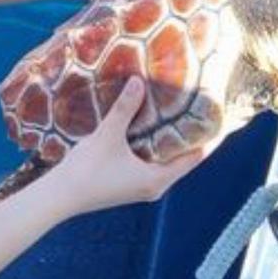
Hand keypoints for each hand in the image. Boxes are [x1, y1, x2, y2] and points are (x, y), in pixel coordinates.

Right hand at [46, 77, 201, 215]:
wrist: (59, 197)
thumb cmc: (86, 170)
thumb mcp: (108, 135)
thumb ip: (125, 108)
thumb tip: (139, 81)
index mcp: (158, 179)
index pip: (196, 157)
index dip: (208, 137)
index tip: (217, 117)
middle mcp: (155, 187)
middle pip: (184, 159)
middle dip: (190, 135)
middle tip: (197, 109)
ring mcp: (141, 188)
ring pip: (166, 161)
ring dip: (170, 141)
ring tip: (176, 114)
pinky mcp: (129, 186)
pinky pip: (152, 164)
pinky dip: (155, 147)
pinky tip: (149, 128)